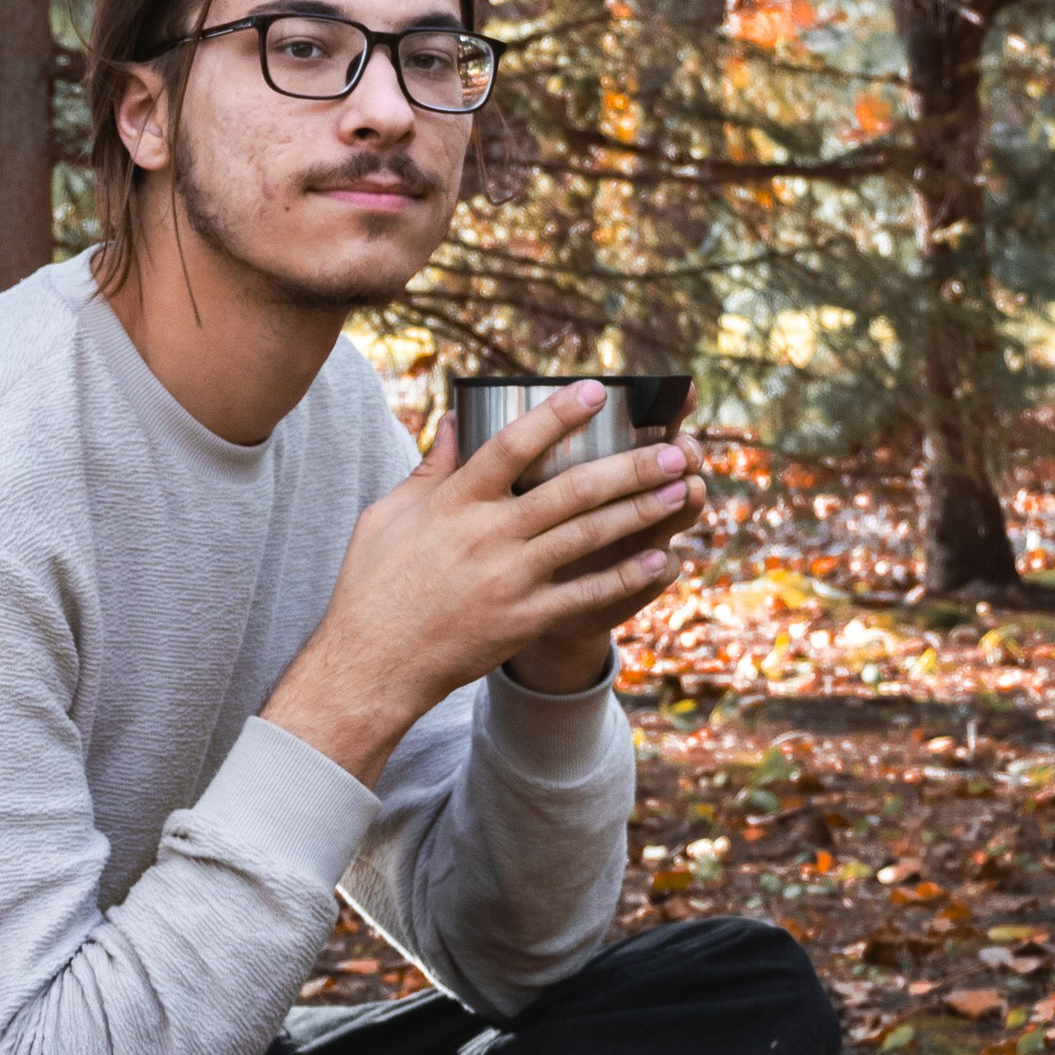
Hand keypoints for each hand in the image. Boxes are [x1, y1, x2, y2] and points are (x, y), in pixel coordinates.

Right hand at [263, 381, 709, 783]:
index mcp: (453, 502)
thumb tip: (454, 419)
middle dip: (629, 467)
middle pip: (571, 491)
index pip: (512, 444)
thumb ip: (429, 467)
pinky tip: (662, 558)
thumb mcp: (387, 514)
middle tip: (675, 448)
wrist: (371, 664)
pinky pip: (585, 595)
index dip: (558, 414)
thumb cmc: (372, 585)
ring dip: (640, 513)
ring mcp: (509, 580)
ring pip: (588, 537)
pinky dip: (626, 577)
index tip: (598, 390)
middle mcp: (486, 535)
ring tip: (683, 491)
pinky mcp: (523, 621)